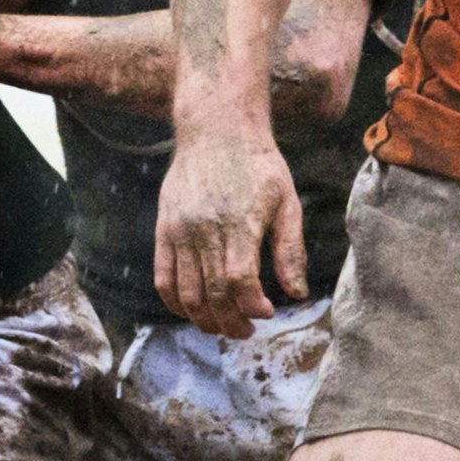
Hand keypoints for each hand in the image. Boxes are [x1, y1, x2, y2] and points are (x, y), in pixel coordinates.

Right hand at [154, 125, 307, 334]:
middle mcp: (204, 230)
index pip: (239, 281)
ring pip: (186, 294)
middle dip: (230, 323)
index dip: (251, 307)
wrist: (216, 129)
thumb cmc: (258, 165)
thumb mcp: (287, 202)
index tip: (265, 314)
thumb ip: (290, 250)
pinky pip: (163, 278)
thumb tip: (296, 294)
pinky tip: (193, 312)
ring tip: (223, 326)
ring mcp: (180, 231)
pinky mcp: (164, 229)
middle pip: (213, 295)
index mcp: (238, 224)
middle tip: (246, 331)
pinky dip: (175, 303)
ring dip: (204, 320)